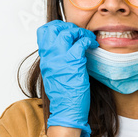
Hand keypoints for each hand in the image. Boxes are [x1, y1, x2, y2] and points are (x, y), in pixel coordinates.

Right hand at [36, 20, 97, 136]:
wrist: (66, 110)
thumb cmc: (63, 95)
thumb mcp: (54, 74)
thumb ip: (56, 60)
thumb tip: (64, 49)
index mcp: (45, 58)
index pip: (44, 32)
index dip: (56, 27)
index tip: (67, 31)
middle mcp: (50, 56)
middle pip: (54, 28)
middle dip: (68, 26)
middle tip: (78, 33)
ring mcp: (61, 59)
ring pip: (68, 32)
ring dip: (81, 32)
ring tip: (87, 38)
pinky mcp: (74, 63)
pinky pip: (81, 42)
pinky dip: (88, 40)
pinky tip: (93, 45)